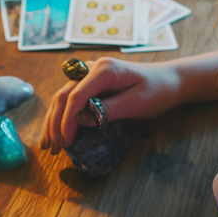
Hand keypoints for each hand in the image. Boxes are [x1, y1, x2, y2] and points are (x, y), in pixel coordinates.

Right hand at [40, 57, 181, 153]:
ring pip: (63, 97)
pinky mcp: (91, 84)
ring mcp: (90, 74)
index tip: (65, 142)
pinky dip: (62, 116)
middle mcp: (92, 68)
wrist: (169, 81)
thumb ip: (109, 110)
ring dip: (53, 121)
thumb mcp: (136, 102)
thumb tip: (81, 121)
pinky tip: (57, 131)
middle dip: (55, 123)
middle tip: (52, 148)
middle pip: (64, 96)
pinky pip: (71, 99)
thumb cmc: (157, 90)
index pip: (76, 96)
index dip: (67, 121)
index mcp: (104, 69)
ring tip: (48, 144)